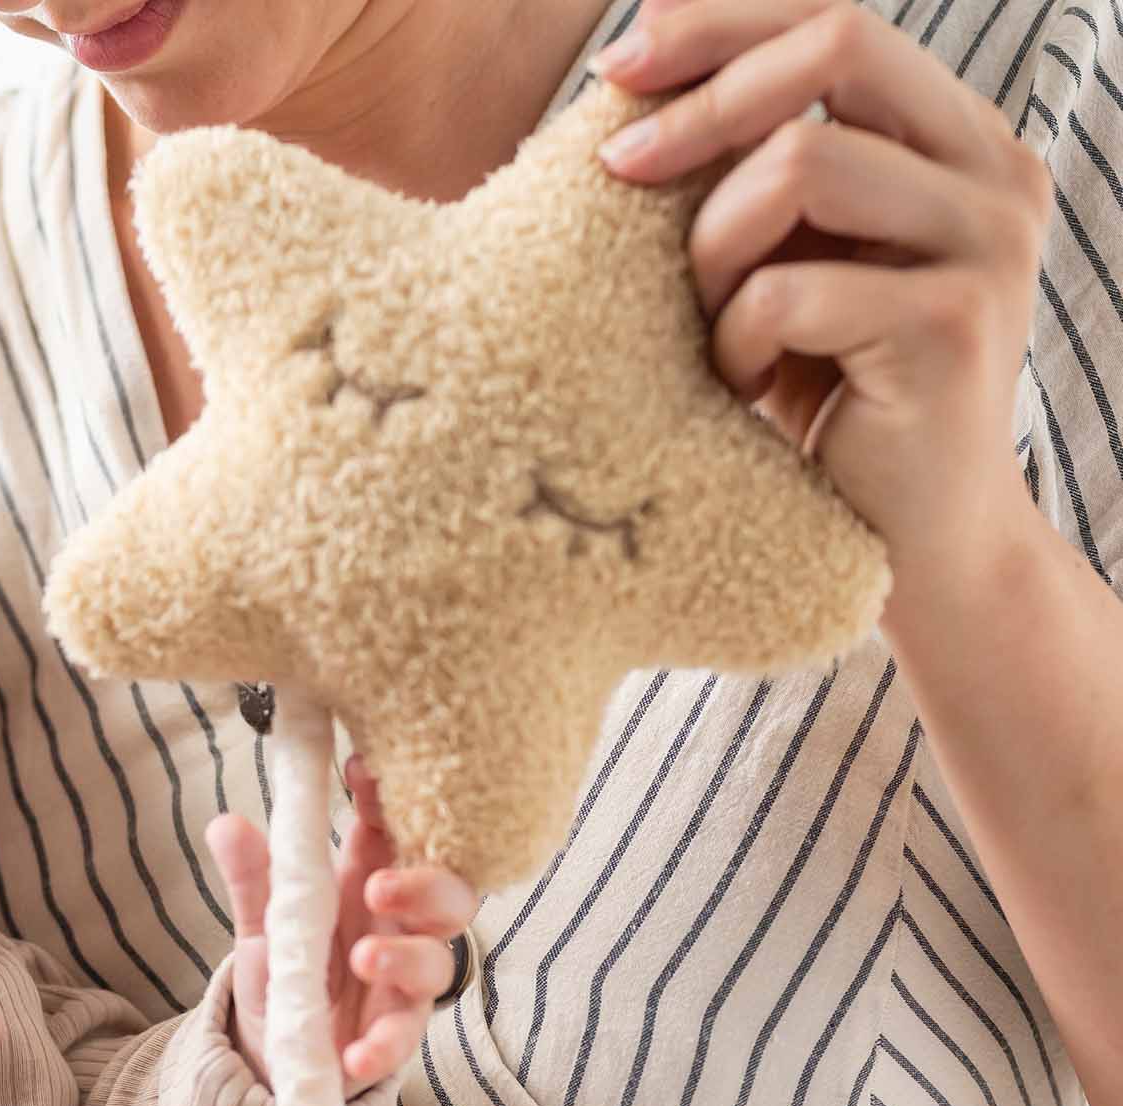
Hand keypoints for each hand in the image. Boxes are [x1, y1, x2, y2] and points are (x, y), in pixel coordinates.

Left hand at [205, 755, 479, 1087]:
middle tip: (379, 886)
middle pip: (448, 893)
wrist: (276, 1053)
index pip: (391, 830)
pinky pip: (403, 1038)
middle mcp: (396, 926)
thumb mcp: (263, 922)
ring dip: (406, 957)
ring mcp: (402, 981)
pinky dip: (383, 1045)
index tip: (358, 773)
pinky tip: (354, 1053)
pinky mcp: (394, 1035)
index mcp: (366, 881)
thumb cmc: (288, 969)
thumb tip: (224, 823)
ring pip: (437, 962)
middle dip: (425, 884)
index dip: (385, 799)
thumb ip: (252, 878)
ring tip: (362, 959)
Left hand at [593, 0, 1047, 599]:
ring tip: (706, 329)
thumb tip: (636, 87)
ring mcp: (987, 244)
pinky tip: (738, 390)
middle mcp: (993, 173)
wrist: (908, 548)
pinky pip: (789, 289)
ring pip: (802, 166)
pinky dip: (734, 339)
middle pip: (838, 48)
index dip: (722, 26)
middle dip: (705, 103)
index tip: (618, 65)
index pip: (839, 21)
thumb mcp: (792, 268)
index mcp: (957, 142)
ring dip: (714, 246)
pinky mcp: (952, 326)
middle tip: (617, 168)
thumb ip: (763, 179)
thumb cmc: (826, 410)